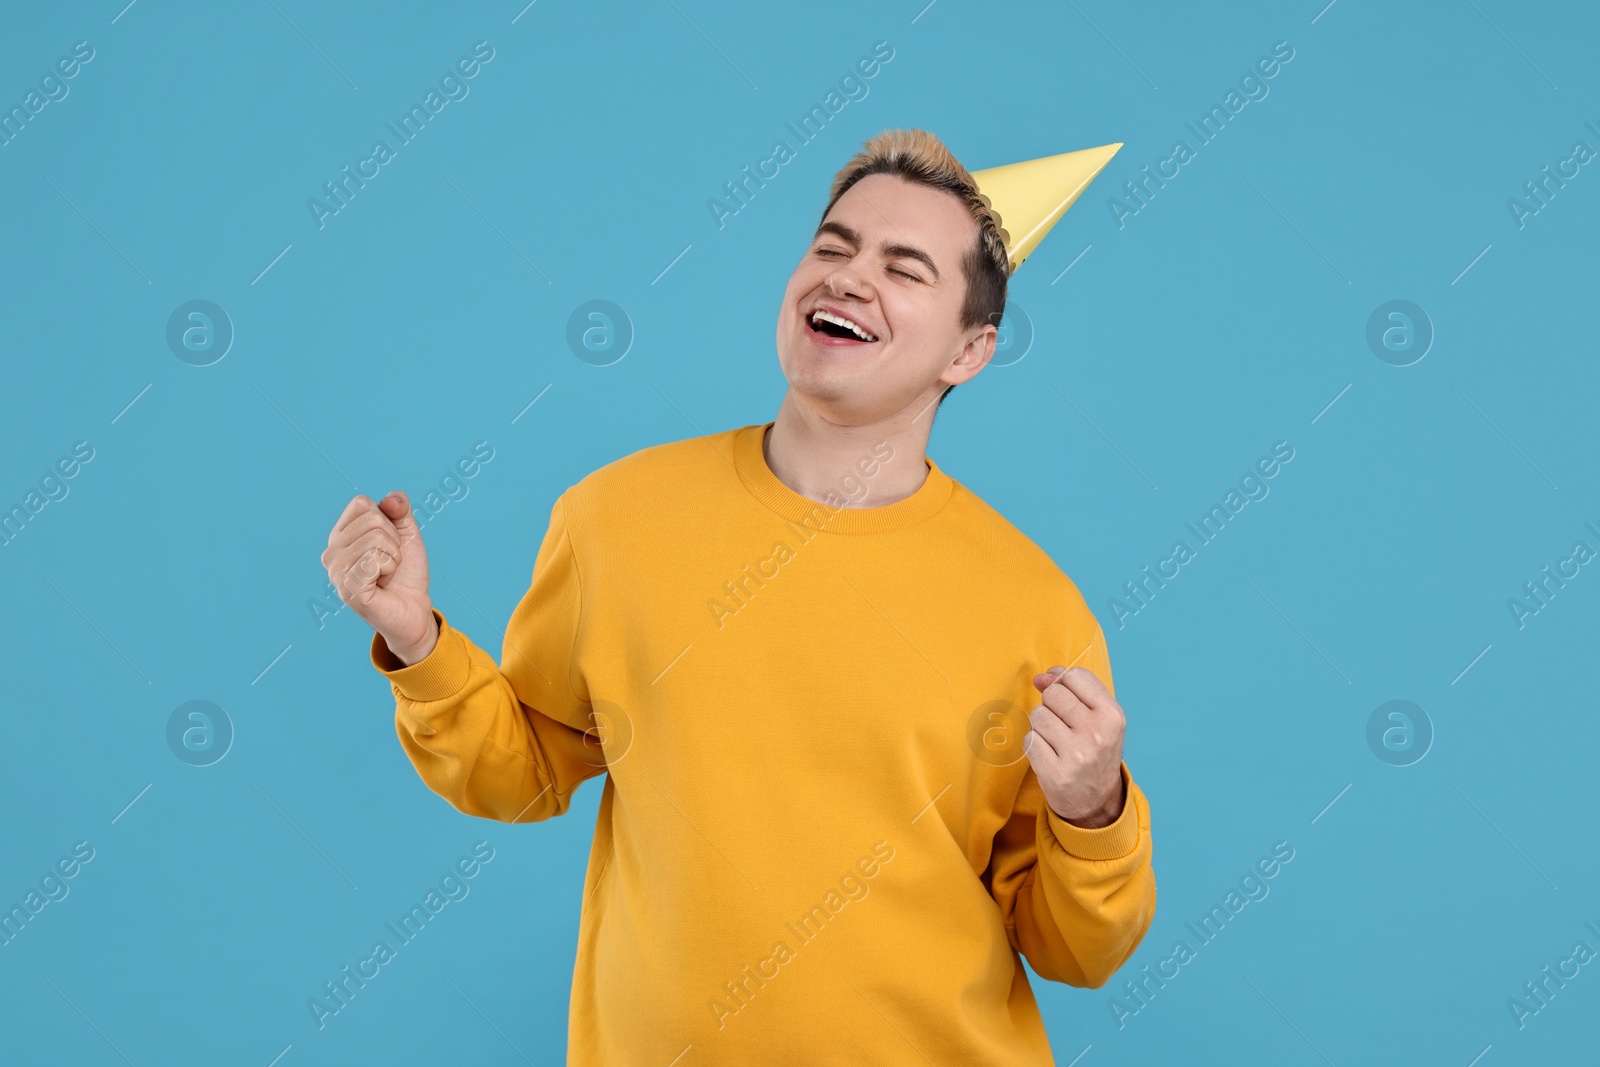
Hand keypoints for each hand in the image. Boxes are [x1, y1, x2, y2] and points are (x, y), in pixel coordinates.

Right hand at [321, 491, 436, 663]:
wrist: (414, 608)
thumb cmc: (406, 572)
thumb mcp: (406, 534)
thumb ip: (400, 510)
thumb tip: (391, 499)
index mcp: (340, 536)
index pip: (361, 503)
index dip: (386, 520)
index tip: (388, 543)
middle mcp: (332, 552)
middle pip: (372, 520)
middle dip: (393, 540)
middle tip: (389, 562)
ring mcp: (336, 571)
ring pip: (376, 538)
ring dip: (393, 556)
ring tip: (385, 574)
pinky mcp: (347, 588)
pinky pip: (375, 560)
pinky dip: (389, 568)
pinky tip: (382, 584)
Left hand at [1023, 666, 1126, 828]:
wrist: (1096, 802)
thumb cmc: (1095, 751)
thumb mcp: (1099, 717)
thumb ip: (1074, 690)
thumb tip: (1042, 677)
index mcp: (1112, 715)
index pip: (1075, 676)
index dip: (1062, 681)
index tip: (1065, 697)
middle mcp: (1098, 734)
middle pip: (1053, 694)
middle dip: (1051, 705)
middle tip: (1062, 725)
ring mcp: (1077, 755)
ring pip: (1038, 716)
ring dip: (1041, 726)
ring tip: (1056, 742)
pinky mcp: (1056, 774)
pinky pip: (1029, 740)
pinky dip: (1035, 745)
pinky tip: (1049, 756)